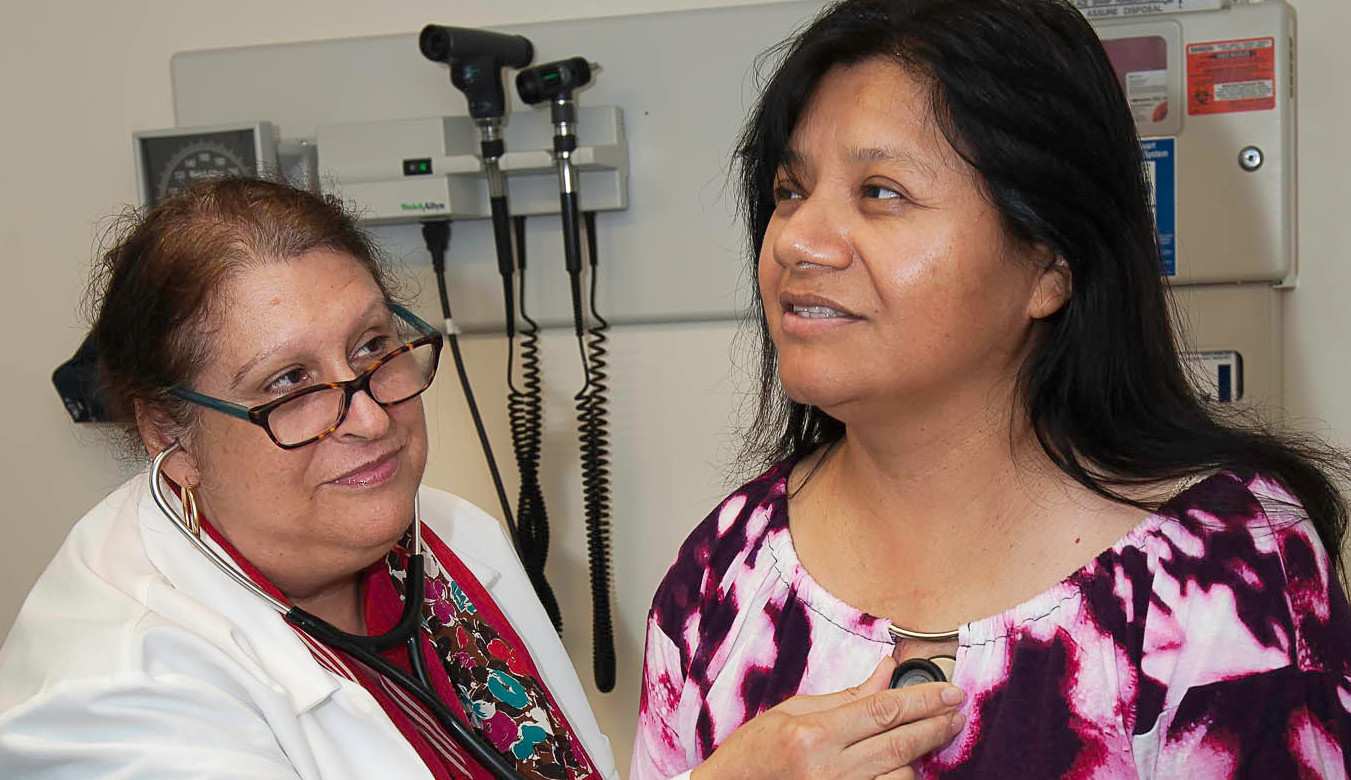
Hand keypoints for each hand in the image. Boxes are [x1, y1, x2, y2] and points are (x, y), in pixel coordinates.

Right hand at [690, 657, 963, 779]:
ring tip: (931, 739)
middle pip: (898, 744)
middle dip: (935, 725)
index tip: (950, 692)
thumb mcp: (792, 713)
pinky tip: (906, 764)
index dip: (922, 700)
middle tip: (958, 712)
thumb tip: (888, 672)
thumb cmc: (754, 754)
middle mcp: (828, 769)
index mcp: (813, 735)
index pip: (882, 711)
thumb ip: (847, 696)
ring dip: (919, 757)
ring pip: (899, 776)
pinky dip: (899, 777)